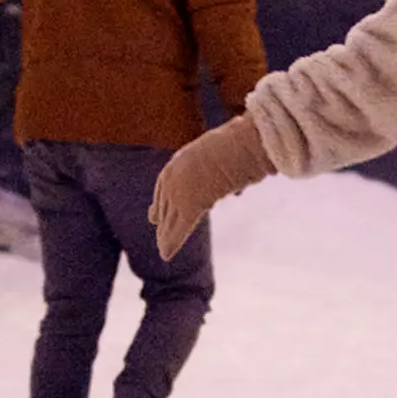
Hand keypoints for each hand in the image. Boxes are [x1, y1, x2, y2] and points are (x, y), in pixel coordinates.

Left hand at [150, 115, 275, 258]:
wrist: (241, 143)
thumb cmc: (243, 142)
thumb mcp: (229, 148)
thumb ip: (228, 155)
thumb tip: (240, 156)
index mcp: (182, 159)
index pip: (165, 184)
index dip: (160, 201)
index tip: (154, 215)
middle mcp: (175, 175)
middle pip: (166, 203)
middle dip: (162, 219)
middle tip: (157, 232)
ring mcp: (181, 190)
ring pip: (171, 218)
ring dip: (166, 235)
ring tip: (162, 250)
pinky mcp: (190, 205)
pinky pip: (180, 228)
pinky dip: (172, 242)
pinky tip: (166, 255)